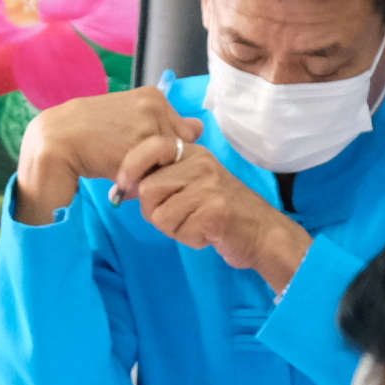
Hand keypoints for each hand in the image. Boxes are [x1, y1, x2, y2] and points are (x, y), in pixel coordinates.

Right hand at [11, 86, 202, 222]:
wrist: (53, 143)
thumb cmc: (87, 137)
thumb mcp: (129, 123)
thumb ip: (165, 124)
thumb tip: (199, 128)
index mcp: (152, 97)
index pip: (180, 135)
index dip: (159, 153)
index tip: (134, 154)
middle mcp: (154, 106)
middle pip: (175, 149)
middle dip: (155, 163)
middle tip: (122, 162)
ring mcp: (148, 124)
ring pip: (165, 163)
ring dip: (146, 175)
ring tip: (116, 168)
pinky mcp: (139, 145)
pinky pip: (154, 174)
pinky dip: (138, 182)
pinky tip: (116, 176)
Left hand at [125, 143, 311, 290]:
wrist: (262, 232)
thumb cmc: (221, 210)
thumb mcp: (192, 184)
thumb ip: (162, 179)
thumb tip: (123, 184)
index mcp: (193, 154)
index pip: (151, 146)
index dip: (131, 166)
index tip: (123, 184)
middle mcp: (201, 164)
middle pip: (147, 188)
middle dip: (154, 210)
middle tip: (178, 216)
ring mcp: (208, 186)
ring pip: (158, 213)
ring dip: (171, 227)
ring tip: (194, 223)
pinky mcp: (213, 211)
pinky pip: (176, 229)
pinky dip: (186, 237)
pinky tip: (205, 232)